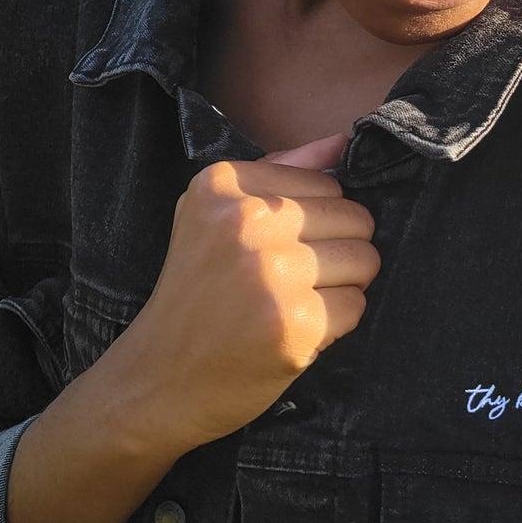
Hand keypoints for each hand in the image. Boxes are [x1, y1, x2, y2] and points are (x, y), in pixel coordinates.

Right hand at [105, 132, 378, 458]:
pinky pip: (356, 306)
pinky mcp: (295, 325)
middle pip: (354, 217)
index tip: (277, 248)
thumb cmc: (194, 294)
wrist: (156, 381)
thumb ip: (280, 171)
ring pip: (365, 260)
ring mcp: (271, 275)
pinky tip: (292, 332)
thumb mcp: (214, 217)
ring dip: (342, 287)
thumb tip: (345, 141)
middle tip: (291, 281)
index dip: (317, 219)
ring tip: (293, 303)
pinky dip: (335, 324)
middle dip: (337, 251)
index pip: (328, 182)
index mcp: (222, 186)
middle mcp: (245, 223)